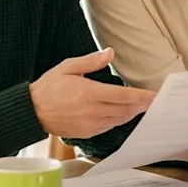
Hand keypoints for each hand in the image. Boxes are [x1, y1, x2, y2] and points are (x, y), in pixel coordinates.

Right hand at [30, 48, 156, 138]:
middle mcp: (92, 110)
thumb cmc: (49, 87)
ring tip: (142, 106)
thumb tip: (110, 53)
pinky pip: (109, 127)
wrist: (32, 111)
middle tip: (154, 101)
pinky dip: (119, 120)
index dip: (141, 97)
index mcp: (89, 92)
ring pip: (119, 120)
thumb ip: (91, 61)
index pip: (123, 96)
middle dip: (141, 105)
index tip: (155, 95)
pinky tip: (123, 114)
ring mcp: (90, 124)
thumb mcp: (68, 67)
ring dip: (132, 113)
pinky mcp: (87, 133)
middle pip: (125, 110)